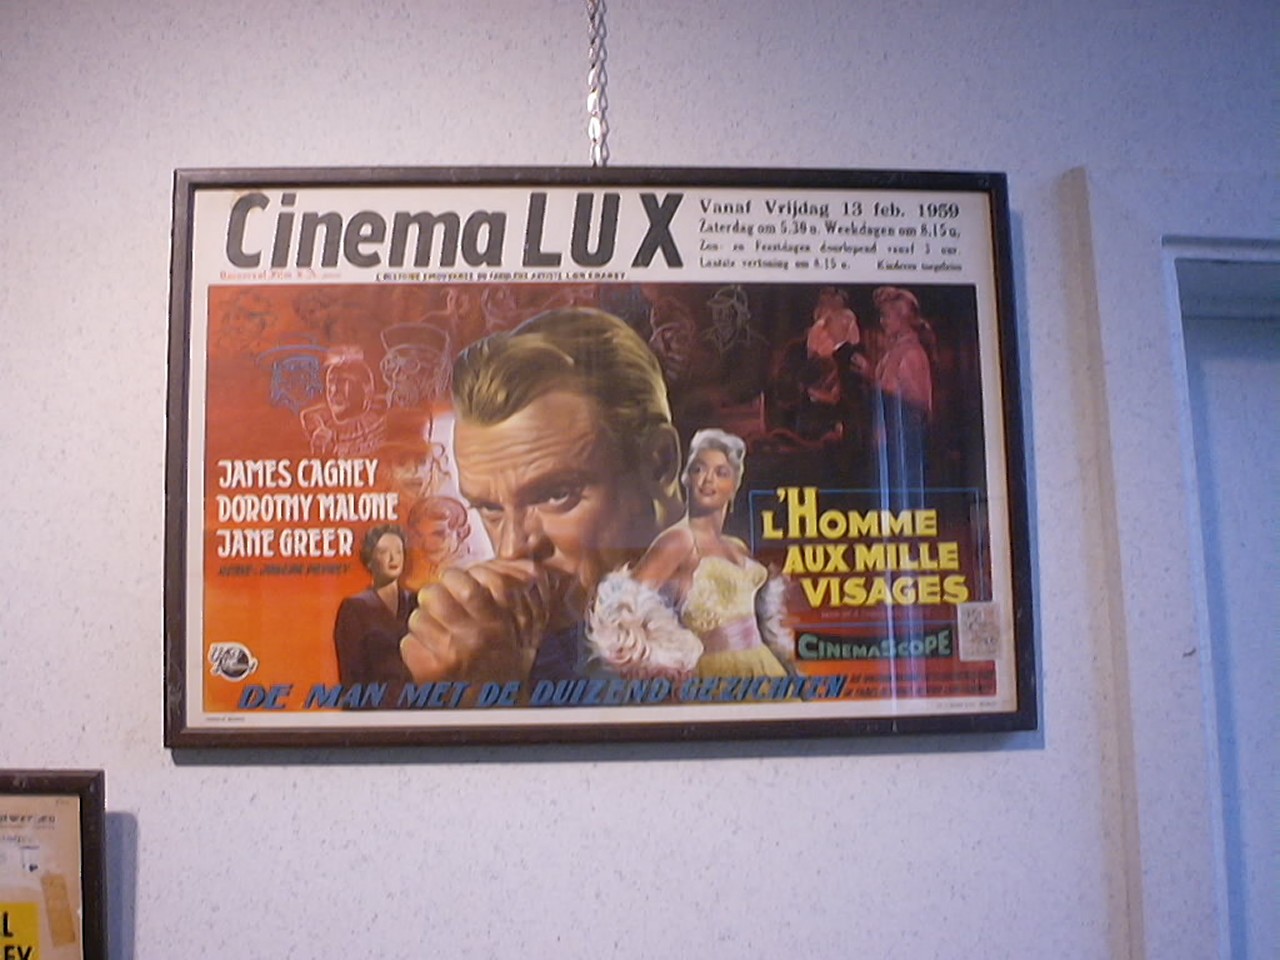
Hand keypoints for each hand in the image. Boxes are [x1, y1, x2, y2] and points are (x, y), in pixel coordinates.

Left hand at [399, 559, 557, 683]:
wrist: (500, 709)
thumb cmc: (508, 661)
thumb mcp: (519, 625)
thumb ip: (503, 594)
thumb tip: (490, 560)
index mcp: (496, 620)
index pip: (463, 580)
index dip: (455, 578)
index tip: (459, 584)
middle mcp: (473, 636)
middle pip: (432, 594)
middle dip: (434, 598)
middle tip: (443, 607)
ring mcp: (449, 655)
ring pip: (417, 618)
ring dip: (424, 623)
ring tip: (440, 634)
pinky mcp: (429, 672)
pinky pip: (407, 644)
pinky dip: (415, 648)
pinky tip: (432, 654)